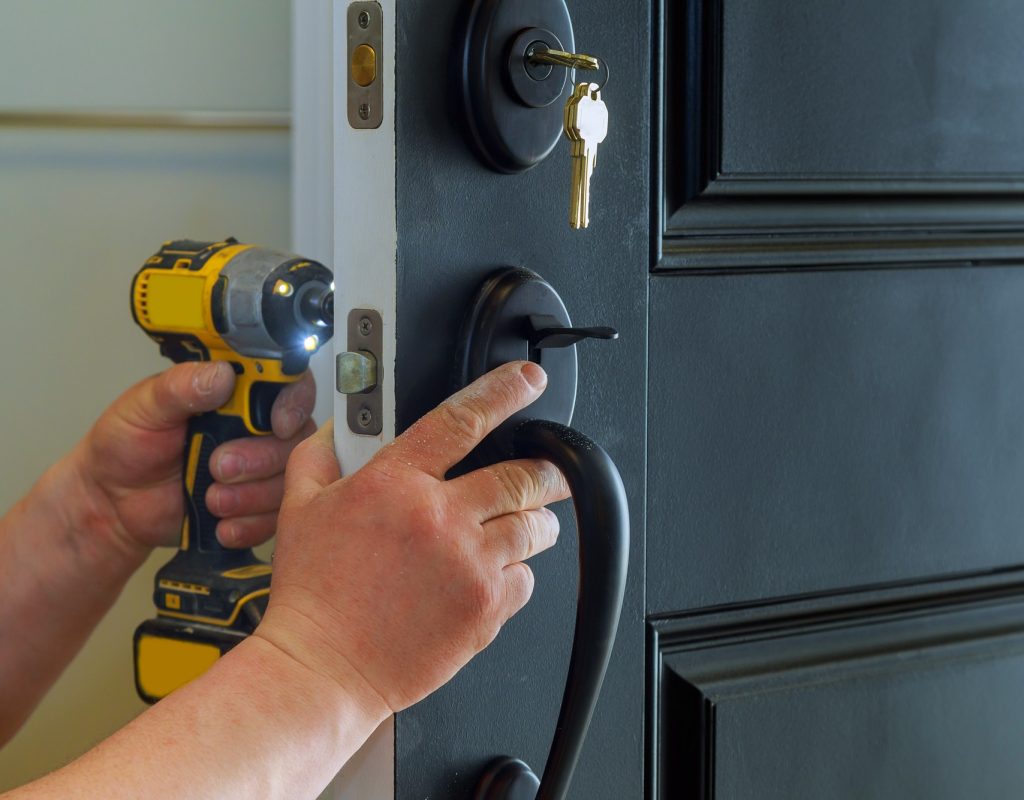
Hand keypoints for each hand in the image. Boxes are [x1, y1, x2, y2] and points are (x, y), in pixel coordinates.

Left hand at [70, 362, 316, 557]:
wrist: (112, 503)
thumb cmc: (125, 447)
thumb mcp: (144, 407)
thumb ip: (181, 386)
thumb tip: (221, 374)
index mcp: (234, 393)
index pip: (288, 384)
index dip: (293, 403)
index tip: (277, 424)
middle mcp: (254, 427)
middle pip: (295, 438)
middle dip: (260, 459)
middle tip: (218, 467)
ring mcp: (258, 468)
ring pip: (288, 479)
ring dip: (252, 496)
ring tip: (211, 499)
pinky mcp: (255, 505)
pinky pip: (275, 517)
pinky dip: (249, 524)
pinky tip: (220, 523)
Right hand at [256, 361, 569, 716]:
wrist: (321, 667)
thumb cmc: (312, 594)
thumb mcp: (298, 509)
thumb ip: (319, 456)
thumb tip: (337, 428)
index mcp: (395, 483)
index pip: (462, 419)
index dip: (503, 392)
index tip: (527, 381)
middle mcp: (439, 518)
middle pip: (520, 475)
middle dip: (545, 469)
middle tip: (549, 471)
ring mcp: (468, 564)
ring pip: (534, 526)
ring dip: (537, 520)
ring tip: (527, 524)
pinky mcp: (485, 609)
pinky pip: (527, 579)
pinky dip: (520, 572)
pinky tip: (496, 574)